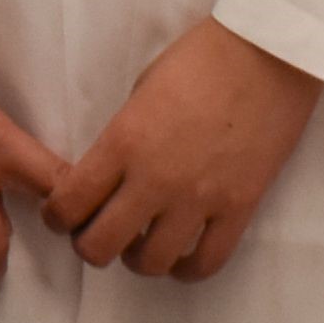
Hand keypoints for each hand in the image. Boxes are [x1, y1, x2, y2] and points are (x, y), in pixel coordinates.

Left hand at [45, 17, 323, 280]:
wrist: (268, 53)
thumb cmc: (199, 59)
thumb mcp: (139, 93)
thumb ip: (121, 140)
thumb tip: (109, 175)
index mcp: (122, 142)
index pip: (68, 204)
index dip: (56, 218)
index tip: (62, 215)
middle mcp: (154, 178)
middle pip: (99, 246)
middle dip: (89, 245)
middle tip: (98, 232)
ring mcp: (199, 198)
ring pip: (150, 262)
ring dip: (137, 259)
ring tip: (142, 243)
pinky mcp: (240, 208)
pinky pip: (206, 262)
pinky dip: (187, 269)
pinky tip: (180, 257)